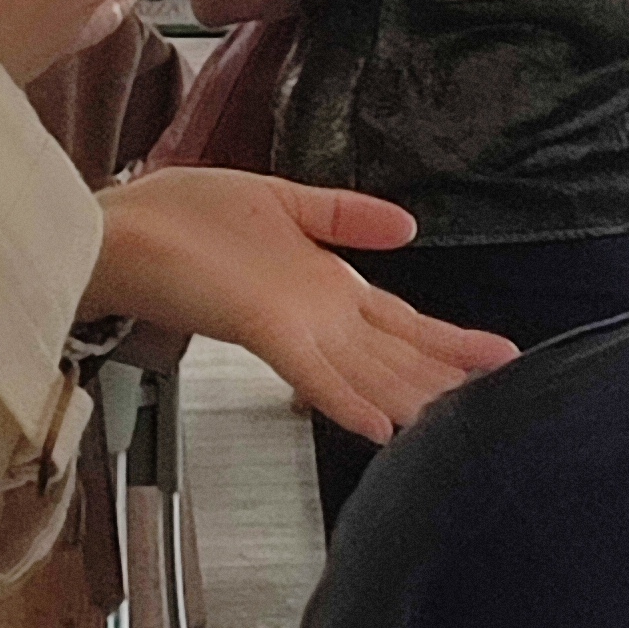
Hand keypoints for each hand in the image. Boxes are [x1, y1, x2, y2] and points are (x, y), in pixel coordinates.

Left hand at [87, 171, 517, 440]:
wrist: (113, 232)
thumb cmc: (178, 217)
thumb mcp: (279, 199)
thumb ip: (343, 214)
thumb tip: (409, 226)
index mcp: (323, 285)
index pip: (397, 320)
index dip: (449, 338)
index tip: (502, 354)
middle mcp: (316, 312)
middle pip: (395, 351)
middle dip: (453, 372)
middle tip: (515, 391)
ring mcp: (293, 326)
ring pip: (369, 370)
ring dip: (418, 396)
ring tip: (468, 419)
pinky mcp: (263, 330)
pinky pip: (316, 373)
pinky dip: (350, 401)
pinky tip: (385, 428)